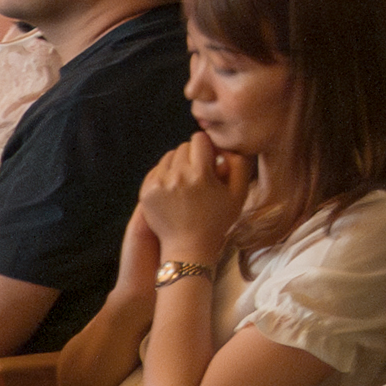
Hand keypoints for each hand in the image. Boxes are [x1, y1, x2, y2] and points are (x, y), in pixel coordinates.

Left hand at [135, 134, 251, 263]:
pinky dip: (165, 175)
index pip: (199, 139)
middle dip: (192, 156)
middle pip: (183, 147)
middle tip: (199, 174)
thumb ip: (239, 163)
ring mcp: (158, 184)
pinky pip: (156, 170)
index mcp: (199, 174)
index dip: (207, 147)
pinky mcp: (145, 192)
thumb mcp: (239, 193)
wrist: (188, 247)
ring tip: (186, 182)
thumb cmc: (217, 220)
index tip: (210, 161)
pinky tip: (174, 190)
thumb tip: (223, 147)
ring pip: (168, 157)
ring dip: (178, 164)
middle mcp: (176, 176)